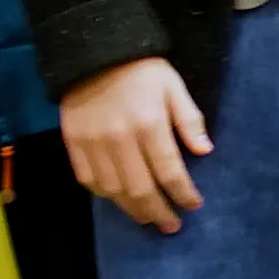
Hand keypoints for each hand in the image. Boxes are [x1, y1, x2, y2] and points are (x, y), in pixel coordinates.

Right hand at [62, 56, 211, 233]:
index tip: (193, 205)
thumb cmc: (142, 70)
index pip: (170, 172)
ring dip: (132, 210)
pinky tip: (118, 199)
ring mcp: (93, 144)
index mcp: (149, 125)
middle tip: (172, 226)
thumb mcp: (174, 87)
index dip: (183, 194)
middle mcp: (120, 140)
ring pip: (113, 191)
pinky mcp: (73, 144)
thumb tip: (206, 152)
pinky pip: (88, 180)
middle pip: (140, 190)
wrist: (93, 51)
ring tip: (148, 218)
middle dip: (159, 213)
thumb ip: (189, 119)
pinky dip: (105, 195)